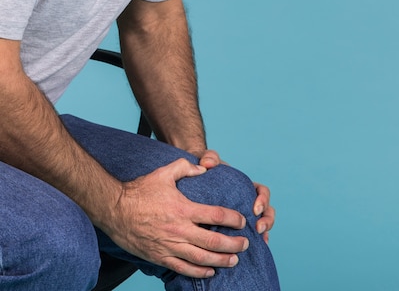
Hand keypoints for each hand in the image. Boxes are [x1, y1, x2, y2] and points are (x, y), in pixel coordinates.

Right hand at [106, 159, 248, 278]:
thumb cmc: (139, 190)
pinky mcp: (158, 257)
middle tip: (245, 244)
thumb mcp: (164, 173)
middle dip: (233, 244)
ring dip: (221, 260)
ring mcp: (169, 245)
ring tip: (234, 260)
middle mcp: (178, 229)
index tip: (242, 221)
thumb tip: (203, 167)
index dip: (233, 219)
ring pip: (201, 258)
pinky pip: (182, 268)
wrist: (113, 209)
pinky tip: (210, 271)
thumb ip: (185, 167)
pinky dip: (199, 271)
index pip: (215, 215)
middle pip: (213, 241)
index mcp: (183, 209)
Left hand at [197, 149, 274, 242]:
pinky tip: (254, 251)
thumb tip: (208, 164)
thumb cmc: (204, 170)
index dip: (262, 200)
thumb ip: (210, 158)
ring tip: (258, 240)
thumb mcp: (207, 161)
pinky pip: (251, 235)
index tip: (255, 208)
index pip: (262, 192)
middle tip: (258, 228)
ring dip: (264, 232)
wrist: (195, 181)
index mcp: (246, 186)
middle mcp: (249, 201)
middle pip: (267, 211)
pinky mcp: (237, 227)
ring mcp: (244, 214)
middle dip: (267, 220)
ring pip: (262, 224)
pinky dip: (255, 242)